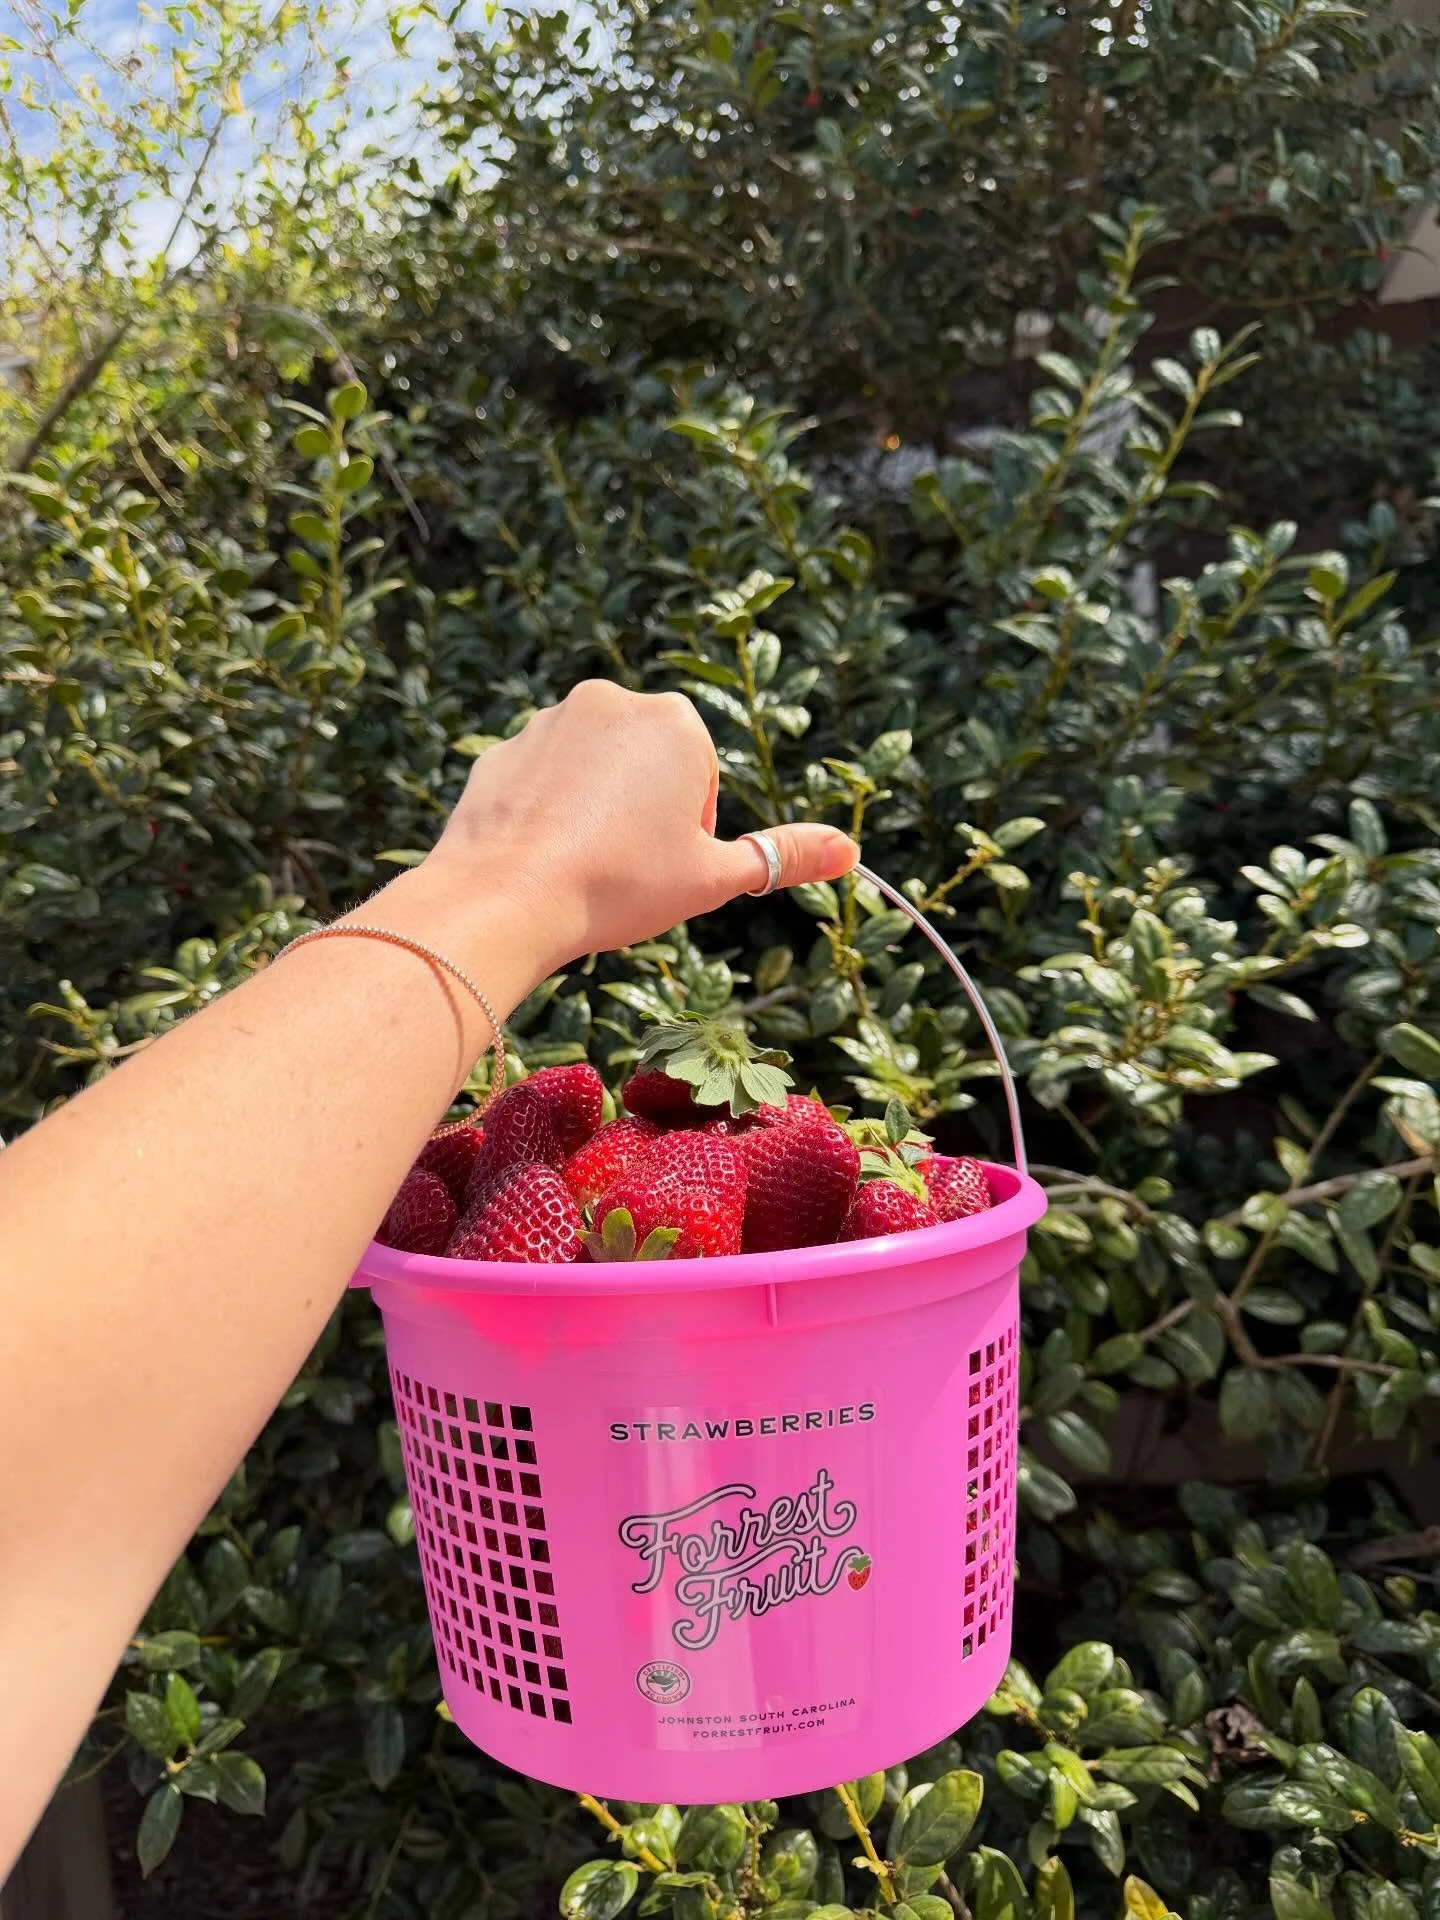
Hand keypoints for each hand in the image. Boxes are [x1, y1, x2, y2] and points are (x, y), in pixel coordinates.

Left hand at [429, 681, 857, 968]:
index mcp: (674, 722)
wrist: (506, 897)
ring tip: (583, 868)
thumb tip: (849, 851)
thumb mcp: (714, 877)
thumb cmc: (620, 885)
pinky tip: (540, 861)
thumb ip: (783, 856)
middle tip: (626, 870)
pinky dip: (545, 817)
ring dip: (595, 814)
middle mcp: (611, 702)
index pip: (701, 778)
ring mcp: (548, 722)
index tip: (665, 865)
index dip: (691, 831)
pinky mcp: (500, 751)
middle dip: (644, 815)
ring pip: (591, 774)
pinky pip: (538, 784)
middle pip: (646, 768)